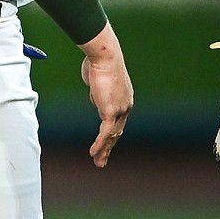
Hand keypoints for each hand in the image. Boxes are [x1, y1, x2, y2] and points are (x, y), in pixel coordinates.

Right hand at [78, 22, 132, 167]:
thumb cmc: (99, 61)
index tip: (104, 141)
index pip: (118, 120)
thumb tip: (95, 95)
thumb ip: (98, 90)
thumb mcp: (98, 79)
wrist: (105, 56)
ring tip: (99, 162)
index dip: (111, 132)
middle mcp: (126, 106)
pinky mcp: (110, 111)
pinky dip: (99, 144)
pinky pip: (104, 132)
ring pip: (112, 136)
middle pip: (118, 131)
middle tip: (103, 159)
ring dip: (104, 150)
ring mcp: (120, 109)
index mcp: (125, 98)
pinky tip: (93, 153)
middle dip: (109, 147)